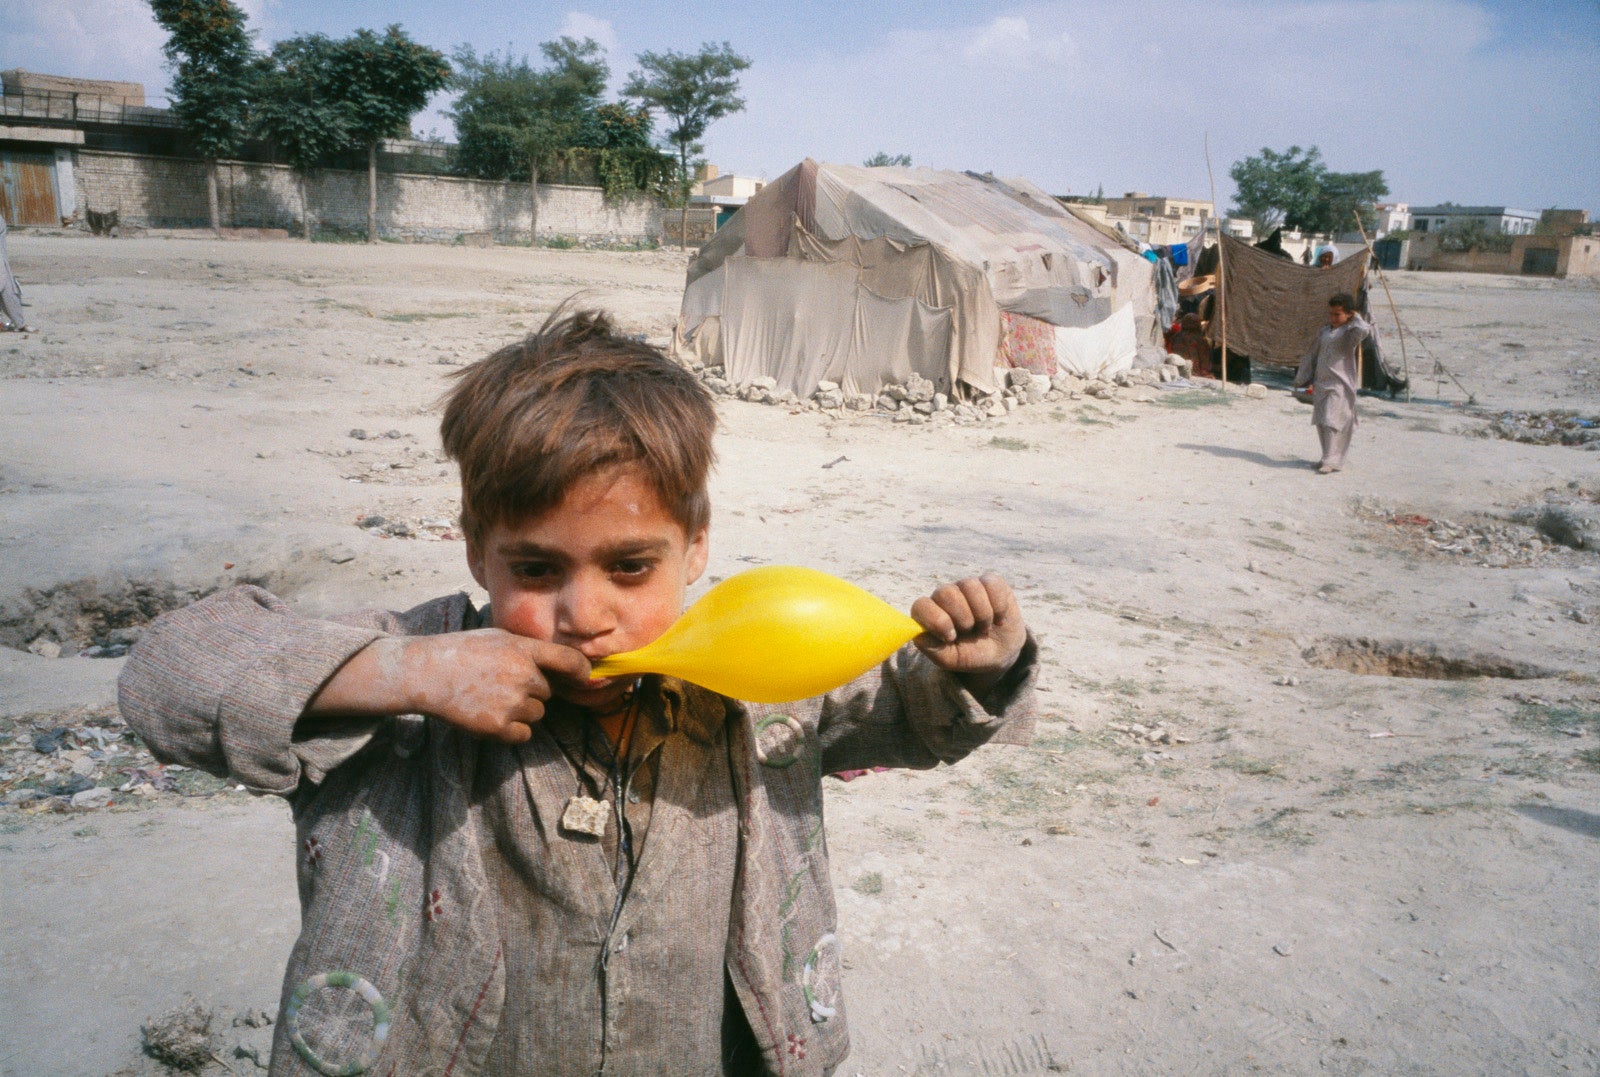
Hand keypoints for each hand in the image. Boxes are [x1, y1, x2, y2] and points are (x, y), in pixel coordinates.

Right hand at [311, 630, 590, 743]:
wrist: (426, 673)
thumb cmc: (463, 651)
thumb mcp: (499, 637)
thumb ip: (530, 650)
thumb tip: (563, 663)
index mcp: (525, 650)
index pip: (570, 661)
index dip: (582, 672)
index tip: (586, 679)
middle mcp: (524, 676)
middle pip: (549, 693)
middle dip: (532, 691)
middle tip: (500, 683)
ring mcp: (512, 702)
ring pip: (537, 714)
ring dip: (521, 711)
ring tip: (490, 697)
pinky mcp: (499, 727)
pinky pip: (524, 734)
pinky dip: (511, 730)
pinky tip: (488, 714)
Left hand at [910, 574, 1026, 695]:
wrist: (1001, 651)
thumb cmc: (970, 654)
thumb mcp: (952, 659)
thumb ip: (934, 650)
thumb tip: (919, 636)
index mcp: (930, 614)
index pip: (921, 606)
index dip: (937, 621)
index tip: (951, 638)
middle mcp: (945, 596)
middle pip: (945, 593)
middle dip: (962, 618)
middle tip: (970, 632)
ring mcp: (966, 586)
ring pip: (969, 586)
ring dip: (982, 613)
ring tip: (984, 628)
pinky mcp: (989, 582)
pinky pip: (991, 584)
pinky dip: (998, 606)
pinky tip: (999, 619)